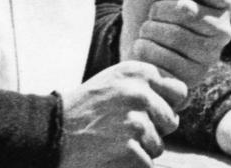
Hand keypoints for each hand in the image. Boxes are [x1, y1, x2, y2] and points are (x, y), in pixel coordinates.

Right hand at [60, 61, 184, 167]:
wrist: (48, 134)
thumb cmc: (83, 110)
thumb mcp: (113, 83)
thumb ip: (146, 85)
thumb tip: (182, 99)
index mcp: (138, 72)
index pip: (179, 92)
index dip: (165, 106)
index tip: (144, 111)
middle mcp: (140, 93)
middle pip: (171, 121)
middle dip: (153, 130)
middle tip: (119, 130)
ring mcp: (135, 122)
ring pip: (158, 146)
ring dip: (139, 150)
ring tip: (110, 142)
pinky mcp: (130, 150)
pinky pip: (146, 164)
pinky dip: (130, 165)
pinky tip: (108, 156)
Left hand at [121, 0, 230, 90]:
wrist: (130, 38)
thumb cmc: (150, 3)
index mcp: (223, 2)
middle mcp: (224, 29)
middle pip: (186, 10)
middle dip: (159, 9)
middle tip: (155, 13)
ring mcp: (211, 55)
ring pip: (175, 35)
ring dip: (150, 29)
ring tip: (149, 30)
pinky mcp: (193, 77)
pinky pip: (165, 59)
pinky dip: (146, 50)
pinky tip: (146, 49)